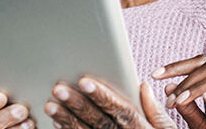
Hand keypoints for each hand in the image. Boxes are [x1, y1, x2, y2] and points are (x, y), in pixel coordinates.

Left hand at [45, 76, 175, 128]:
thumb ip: (155, 111)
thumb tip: (143, 86)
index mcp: (139, 128)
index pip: (120, 110)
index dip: (102, 96)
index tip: (84, 82)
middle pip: (98, 121)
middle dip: (78, 105)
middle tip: (58, 89)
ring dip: (67, 119)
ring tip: (50, 105)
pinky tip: (57, 122)